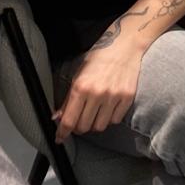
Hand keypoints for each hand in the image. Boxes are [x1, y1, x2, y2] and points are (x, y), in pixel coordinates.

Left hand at [55, 22, 145, 140]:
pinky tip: (108, 107)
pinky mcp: (127, 98)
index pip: (69, 119)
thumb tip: (58, 117)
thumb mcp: (79, 74)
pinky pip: (115, 120)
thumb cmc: (99, 57)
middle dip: (79, 127)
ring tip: (94, 112)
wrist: (125, 46)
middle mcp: (97, 94)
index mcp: (81, 86)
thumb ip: (68, 98)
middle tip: (79, 119)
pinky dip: (109, 118)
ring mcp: (113, 97)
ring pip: (99, 127)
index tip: (60, 138)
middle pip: (84, 127)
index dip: (62, 133)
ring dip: (94, 123)